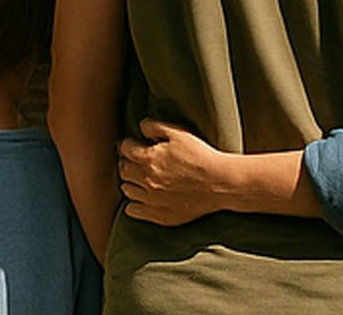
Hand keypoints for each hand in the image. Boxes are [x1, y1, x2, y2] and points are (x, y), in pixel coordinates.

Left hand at [117, 119, 235, 226]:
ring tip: (140, 178)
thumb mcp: (180, 133)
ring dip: (130, 182)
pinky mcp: (158, 215)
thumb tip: (141, 126)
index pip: (125, 149)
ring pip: (127, 189)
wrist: (219, 183)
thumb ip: (156, 127)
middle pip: (123, 169)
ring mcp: (151, 199)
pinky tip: (142, 197)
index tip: (134, 144)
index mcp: (149, 159)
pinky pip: (132, 210)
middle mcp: (146, 180)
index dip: (129, 144)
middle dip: (128, 162)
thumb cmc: (201, 157)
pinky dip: (133, 203)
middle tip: (136, 161)